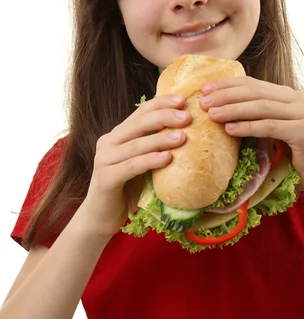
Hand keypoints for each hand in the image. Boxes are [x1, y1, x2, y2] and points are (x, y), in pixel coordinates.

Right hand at [78, 94, 190, 238]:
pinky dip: (150, 160)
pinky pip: (131, 166)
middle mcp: (108, 142)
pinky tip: (167, 159)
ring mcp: (104, 159)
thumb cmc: (127, 190)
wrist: (100, 218)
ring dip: (161, 139)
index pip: (141, 111)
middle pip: (139, 123)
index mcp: (118, 134)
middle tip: (187, 117)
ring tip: (182, 137)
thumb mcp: (142, 164)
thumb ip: (154, 148)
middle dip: (164, 117)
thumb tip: (188, 134)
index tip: (183, 101)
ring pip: (136, 144)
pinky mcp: (105, 178)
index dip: (161, 103)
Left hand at [199, 77, 303, 193]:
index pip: (252, 83)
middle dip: (225, 95)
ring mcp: (301, 113)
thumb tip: (222, 108)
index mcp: (287, 94)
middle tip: (203, 101)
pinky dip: (247, 127)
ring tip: (211, 115)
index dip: (227, 84)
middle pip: (254, 92)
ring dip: (233, 109)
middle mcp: (295, 99)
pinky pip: (269, 126)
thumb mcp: (274, 126)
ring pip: (260, 107)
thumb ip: (258, 115)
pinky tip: (229, 130)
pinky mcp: (303, 130)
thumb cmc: (294, 151)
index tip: (204, 89)